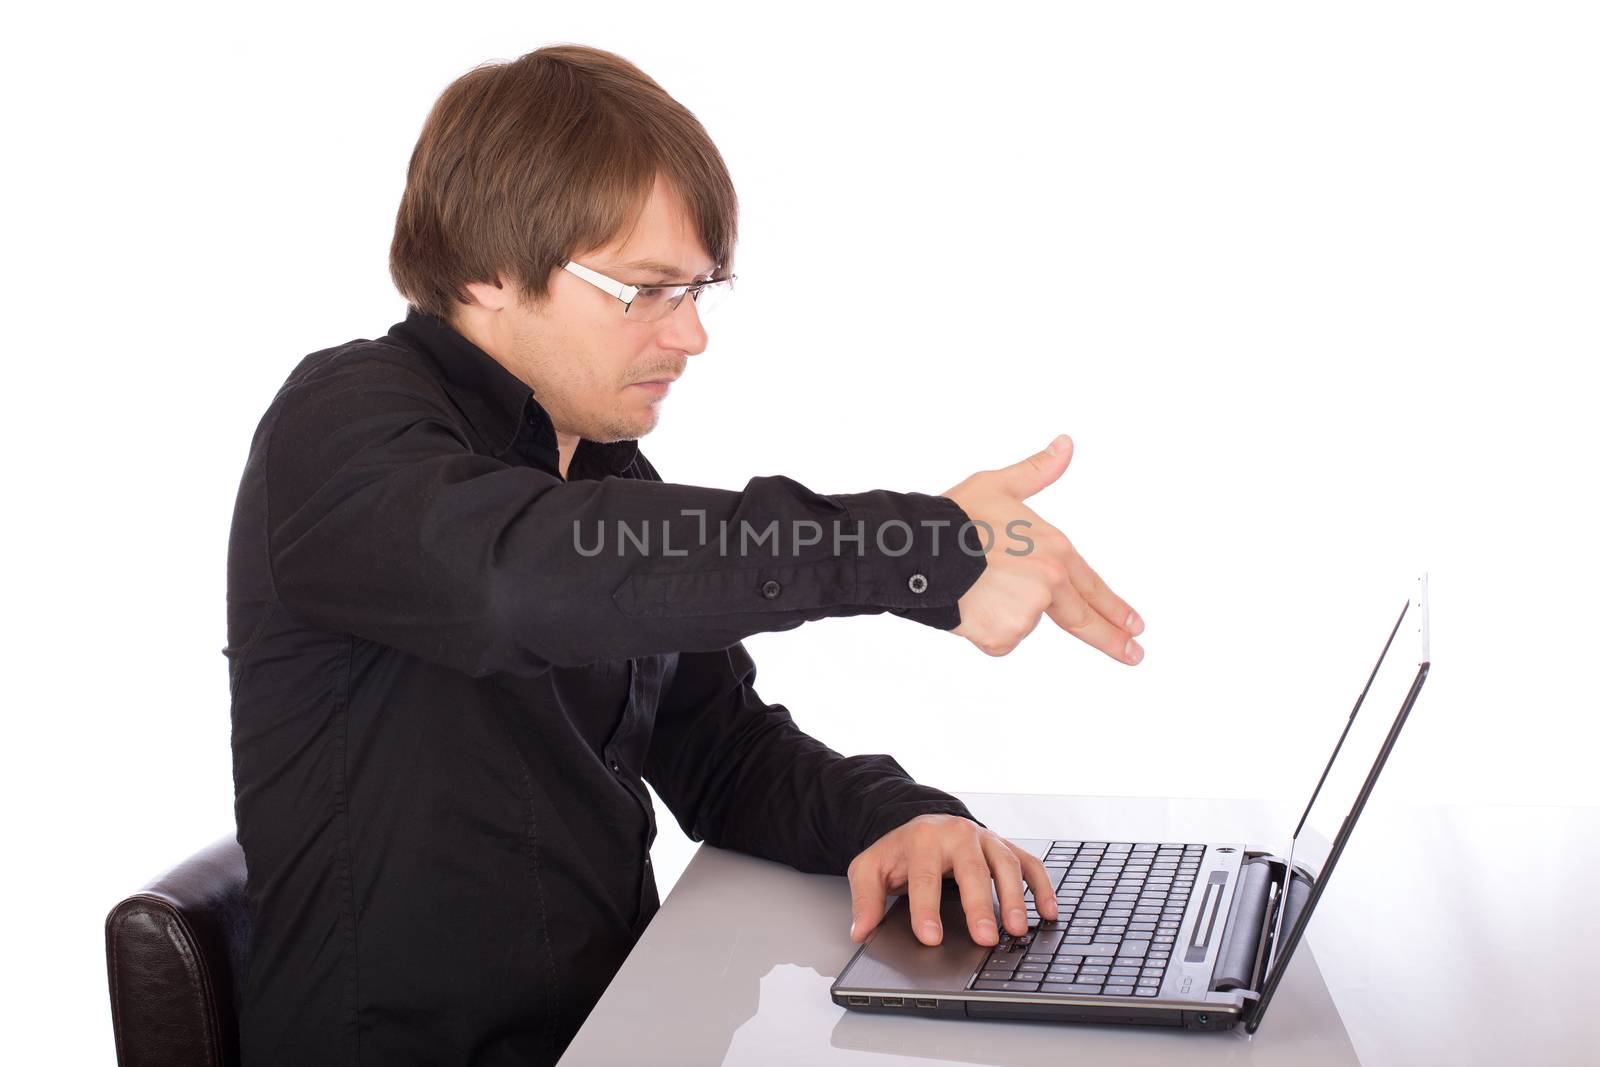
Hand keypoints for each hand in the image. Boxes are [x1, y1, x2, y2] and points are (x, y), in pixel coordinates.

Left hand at [846, 813, 1059, 946]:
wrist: (921, 823)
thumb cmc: (899, 851)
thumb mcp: (870, 868)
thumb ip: (865, 898)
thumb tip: (861, 930)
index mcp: (923, 839)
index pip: (924, 877)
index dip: (926, 909)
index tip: (931, 937)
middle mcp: (958, 835)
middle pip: (971, 870)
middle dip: (979, 905)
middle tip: (984, 938)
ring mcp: (985, 839)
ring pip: (1005, 864)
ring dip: (1015, 897)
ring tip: (1017, 929)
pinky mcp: (1004, 846)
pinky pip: (1029, 864)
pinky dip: (1042, 887)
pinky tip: (1048, 912)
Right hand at [942, 434, 1144, 662]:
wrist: (918, 546)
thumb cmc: (954, 516)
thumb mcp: (999, 486)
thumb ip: (1037, 471)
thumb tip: (1065, 445)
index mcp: (1053, 549)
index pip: (1092, 585)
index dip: (1115, 607)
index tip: (1136, 626)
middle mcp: (1047, 583)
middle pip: (1082, 620)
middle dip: (1112, 640)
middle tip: (1135, 655)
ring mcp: (1026, 612)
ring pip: (1022, 622)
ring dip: (1005, 612)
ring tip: (975, 586)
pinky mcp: (1001, 635)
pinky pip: (999, 638)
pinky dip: (985, 628)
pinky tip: (968, 604)